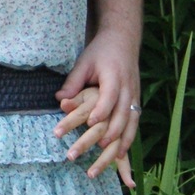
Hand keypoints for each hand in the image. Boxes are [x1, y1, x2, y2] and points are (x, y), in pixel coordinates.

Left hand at [56, 30, 140, 185]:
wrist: (123, 39)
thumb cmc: (100, 51)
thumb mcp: (84, 62)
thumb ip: (73, 82)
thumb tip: (59, 100)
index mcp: (114, 75)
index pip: (109, 95)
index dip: (101, 109)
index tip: (90, 122)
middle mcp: (128, 86)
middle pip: (123, 111)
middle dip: (113, 129)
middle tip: (100, 144)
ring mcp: (134, 93)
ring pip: (133, 119)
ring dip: (125, 137)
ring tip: (116, 155)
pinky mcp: (136, 98)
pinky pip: (135, 120)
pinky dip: (130, 136)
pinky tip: (124, 151)